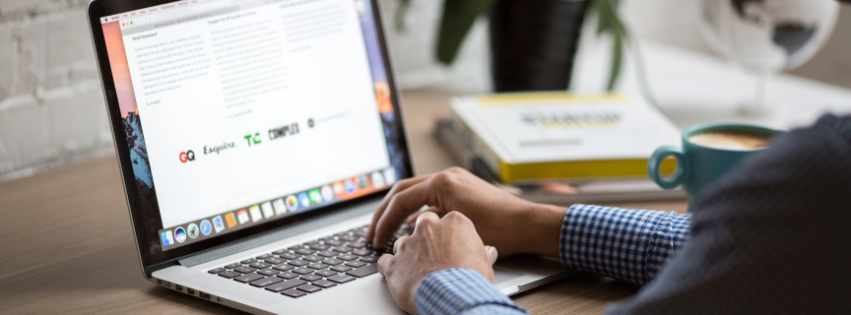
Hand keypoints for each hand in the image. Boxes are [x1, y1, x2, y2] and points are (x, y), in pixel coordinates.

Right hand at [367, 167, 565, 257]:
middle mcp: (447, 176)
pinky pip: (431, 196)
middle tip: (372, 233)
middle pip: (403, 191)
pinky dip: (418, 211)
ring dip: (400, 211)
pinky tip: (413, 228)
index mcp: (443, 182)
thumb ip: (427, 226)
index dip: (384, 221)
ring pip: (416, 192)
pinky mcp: (462, 187)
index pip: (401, 199)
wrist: (528, 224)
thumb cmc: (500, 230)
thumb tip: (407, 232)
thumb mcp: (456, 229)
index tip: (376, 239)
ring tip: (388, 231)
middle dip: (385, 213)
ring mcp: (455, 179)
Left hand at [377, 211, 497, 313]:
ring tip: (417, 271)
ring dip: (407, 255)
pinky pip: (384, 261)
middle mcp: (428, 228)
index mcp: (453, 222)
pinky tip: (397, 276)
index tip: (448, 243)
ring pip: (402, 243)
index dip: (446, 234)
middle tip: (431, 254)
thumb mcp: (484, 263)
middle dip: (424, 238)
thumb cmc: (471, 280)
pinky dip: (389, 268)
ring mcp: (408, 244)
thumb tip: (488, 252)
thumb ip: (482, 252)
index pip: (445, 220)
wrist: (453, 297)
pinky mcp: (393, 263)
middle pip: (421, 225)